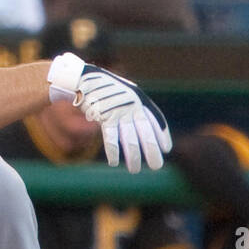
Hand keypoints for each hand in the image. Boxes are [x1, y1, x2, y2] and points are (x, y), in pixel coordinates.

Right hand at [47, 52, 172, 171]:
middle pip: (146, 132)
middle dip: (152, 150)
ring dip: (133, 156)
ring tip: (134, 170)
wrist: (82, 78)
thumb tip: (139, 121)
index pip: (155, 119)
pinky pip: (111, 137)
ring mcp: (118, 112)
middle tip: (157, 166)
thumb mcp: (122, 91)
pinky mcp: (104, 116)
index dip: (161, 134)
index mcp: (138, 99)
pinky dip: (113, 151)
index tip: (166, 148)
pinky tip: (114, 162)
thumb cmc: (101, 86)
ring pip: (130, 139)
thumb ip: (131, 104)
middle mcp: (132, 106)